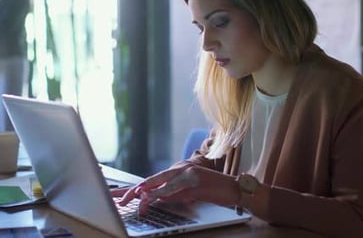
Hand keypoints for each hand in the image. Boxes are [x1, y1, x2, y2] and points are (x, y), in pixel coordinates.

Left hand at [116, 162, 239, 214]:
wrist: (235, 188)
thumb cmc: (214, 190)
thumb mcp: (190, 192)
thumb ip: (174, 193)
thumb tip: (157, 199)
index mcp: (180, 169)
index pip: (154, 178)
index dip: (136, 187)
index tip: (122, 195)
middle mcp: (182, 168)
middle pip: (153, 179)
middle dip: (134, 190)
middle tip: (120, 199)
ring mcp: (189, 174)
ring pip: (162, 183)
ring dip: (145, 192)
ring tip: (131, 199)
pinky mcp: (196, 182)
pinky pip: (175, 189)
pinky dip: (162, 194)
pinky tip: (152, 198)